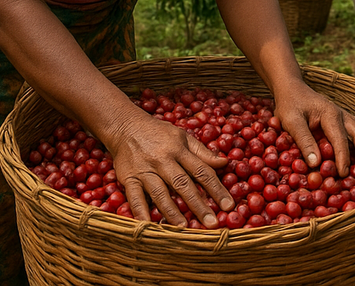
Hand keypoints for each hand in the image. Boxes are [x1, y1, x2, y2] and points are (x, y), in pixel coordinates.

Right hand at [105, 110, 231, 225]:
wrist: (125, 126)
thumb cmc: (159, 133)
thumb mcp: (183, 137)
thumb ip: (202, 152)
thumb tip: (224, 162)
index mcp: (179, 150)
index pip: (202, 171)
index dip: (217, 189)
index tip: (229, 205)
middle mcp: (163, 161)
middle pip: (183, 184)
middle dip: (198, 205)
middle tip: (212, 223)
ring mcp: (145, 170)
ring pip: (160, 193)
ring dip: (171, 211)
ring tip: (184, 228)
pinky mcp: (129, 178)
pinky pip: (135, 197)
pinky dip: (140, 212)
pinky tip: (148, 225)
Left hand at [273, 83, 354, 181]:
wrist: (293, 88)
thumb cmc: (290, 105)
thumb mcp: (290, 121)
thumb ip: (303, 140)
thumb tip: (316, 164)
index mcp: (330, 114)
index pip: (340, 138)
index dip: (343, 157)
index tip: (344, 174)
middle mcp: (343, 115)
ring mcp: (347, 117)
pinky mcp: (346, 121)